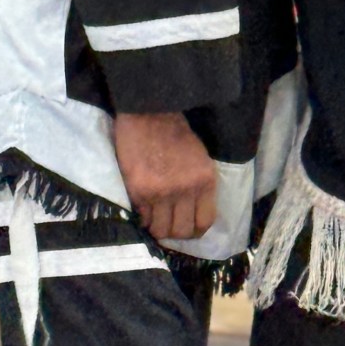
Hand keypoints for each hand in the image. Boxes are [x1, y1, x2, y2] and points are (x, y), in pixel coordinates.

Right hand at [114, 110, 216, 240]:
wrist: (149, 112)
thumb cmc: (176, 132)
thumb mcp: (200, 158)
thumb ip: (199, 186)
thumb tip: (192, 212)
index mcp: (205, 181)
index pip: (205, 222)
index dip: (195, 232)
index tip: (188, 230)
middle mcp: (185, 191)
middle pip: (181, 231)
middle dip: (175, 233)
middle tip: (168, 227)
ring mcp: (160, 193)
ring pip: (160, 229)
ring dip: (156, 229)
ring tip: (153, 221)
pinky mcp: (138, 191)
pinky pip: (142, 218)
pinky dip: (142, 219)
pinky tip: (142, 211)